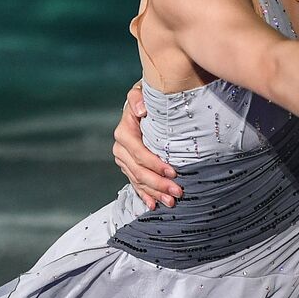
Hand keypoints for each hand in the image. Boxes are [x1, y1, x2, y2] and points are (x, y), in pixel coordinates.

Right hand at [112, 82, 182, 208]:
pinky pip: (136, 184)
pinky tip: (154, 205)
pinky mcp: (129, 167)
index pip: (139, 153)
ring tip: (171, 201)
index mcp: (124, 132)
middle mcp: (121, 148)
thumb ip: (137, 98)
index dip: (155, 164)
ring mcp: (124, 160)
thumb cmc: (146, 98)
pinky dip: (145, 195)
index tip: (172, 172)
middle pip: (139, 171)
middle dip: (158, 183)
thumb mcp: (140, 92)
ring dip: (154, 192)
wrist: (143, 103)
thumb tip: (141, 110)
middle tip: (177, 192)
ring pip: (138, 180)